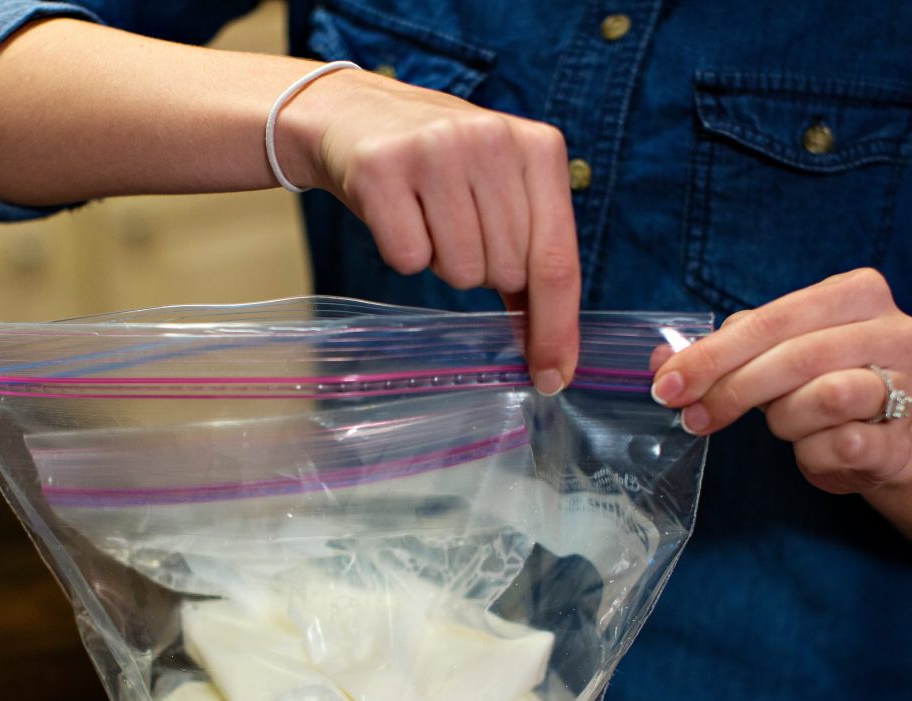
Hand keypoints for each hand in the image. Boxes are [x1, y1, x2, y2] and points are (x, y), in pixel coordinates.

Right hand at [278, 70, 580, 392]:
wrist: (355, 113)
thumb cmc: (441, 166)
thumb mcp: (501, 190)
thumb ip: (533, 258)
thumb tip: (552, 353)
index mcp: (539, 147)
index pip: (556, 259)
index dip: (556, 327)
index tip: (553, 376)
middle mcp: (492, 140)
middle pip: (506, 273)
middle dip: (483, 272)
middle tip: (458, 227)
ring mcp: (435, 149)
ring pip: (460, 270)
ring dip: (442, 262)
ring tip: (429, 215)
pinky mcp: (381, 166)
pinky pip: (408, 259)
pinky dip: (403, 252)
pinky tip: (397, 212)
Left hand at [650, 269, 911, 493]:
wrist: (883, 438)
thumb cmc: (821, 383)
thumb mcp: (775, 351)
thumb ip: (725, 348)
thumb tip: (661, 360)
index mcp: (859, 292)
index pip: (772, 319)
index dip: (713, 355)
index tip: (668, 385)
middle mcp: (894, 330)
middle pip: (796, 356)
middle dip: (732, 390)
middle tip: (693, 417)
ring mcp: (908, 385)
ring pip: (824, 397)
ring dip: (783, 419)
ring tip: (781, 423)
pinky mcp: (902, 438)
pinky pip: (840, 445)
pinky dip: (812, 453)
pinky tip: (813, 448)